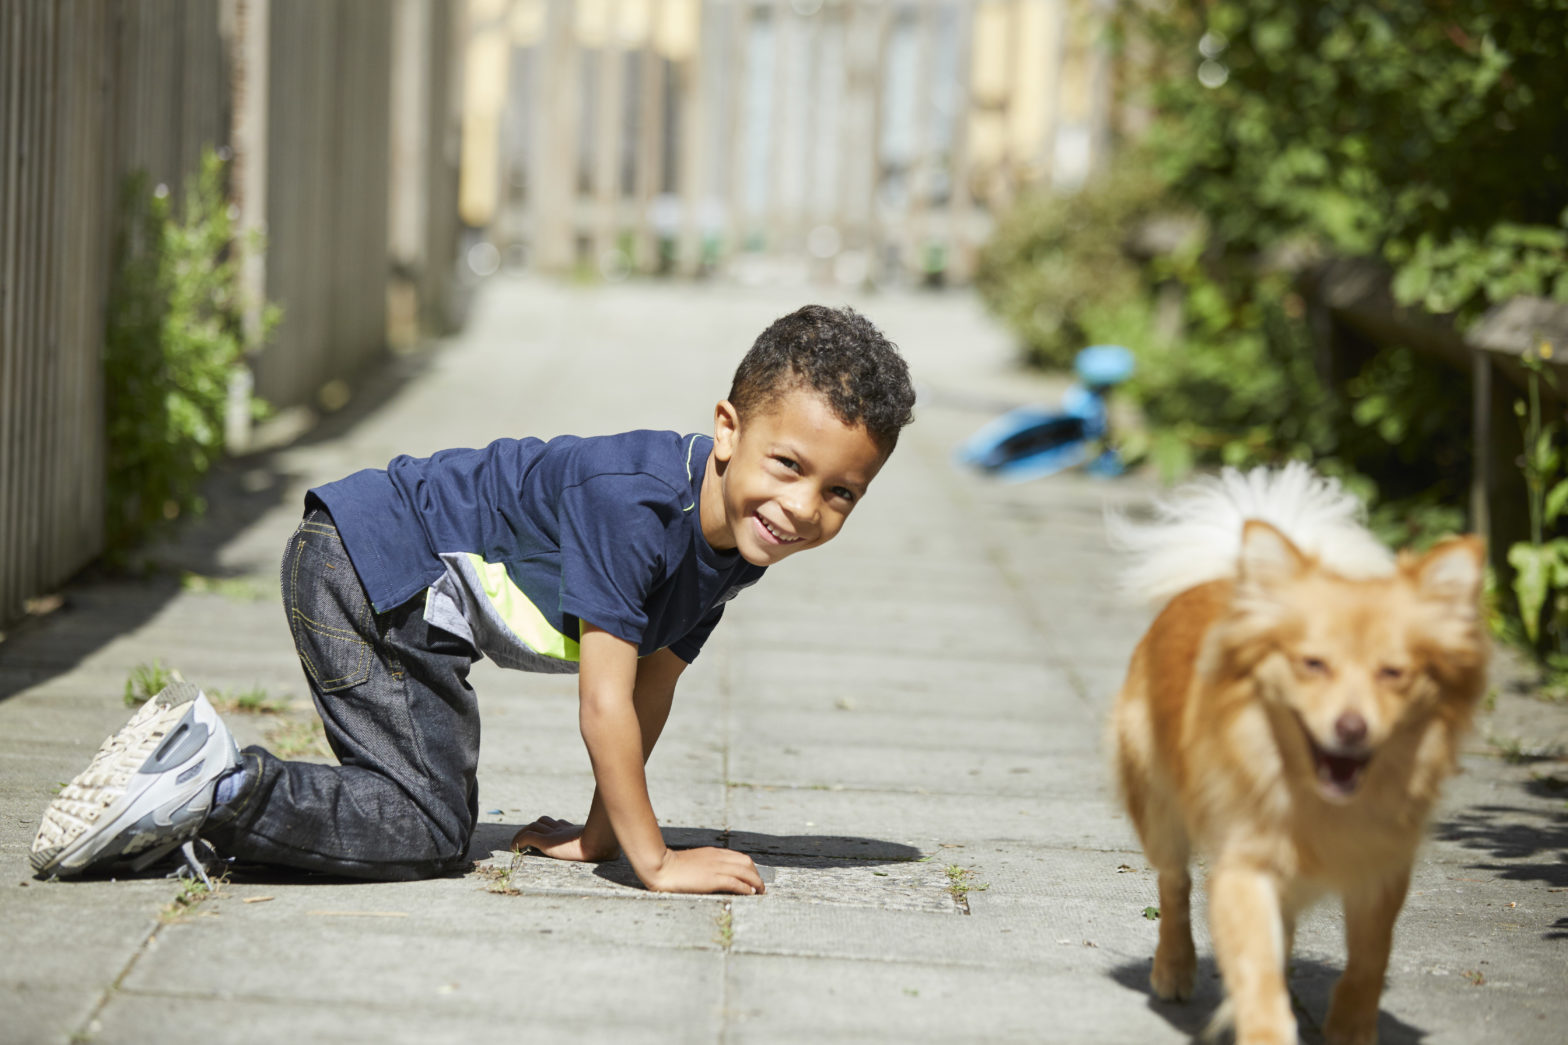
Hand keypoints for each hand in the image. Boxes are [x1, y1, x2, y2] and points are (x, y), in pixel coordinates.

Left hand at [512, 816, 617, 862]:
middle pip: (544, 821)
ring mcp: (554, 834)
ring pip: (533, 827)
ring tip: (517, 844)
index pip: (558, 824)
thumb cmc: (606, 848)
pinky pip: (527, 838)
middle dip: (536, 827)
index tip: (547, 832)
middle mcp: (562, 830)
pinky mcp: (546, 841)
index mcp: (573, 831)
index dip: (551, 826)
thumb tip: (621, 851)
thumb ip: (608, 846)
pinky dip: (518, 841)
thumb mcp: (607, 847)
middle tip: (528, 837)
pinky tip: (513, 848)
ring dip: (524, 834)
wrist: (600, 845)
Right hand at [640, 846, 765, 895]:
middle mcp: (719, 858)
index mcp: (714, 853)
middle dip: (757, 875)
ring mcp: (716, 868)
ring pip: (745, 872)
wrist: (662, 866)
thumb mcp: (695, 862)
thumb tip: (716, 876)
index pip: (740, 857)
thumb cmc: (674, 867)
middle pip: (747, 863)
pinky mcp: (713, 879)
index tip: (754, 878)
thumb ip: (707, 865)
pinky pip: (736, 882)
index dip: (751, 868)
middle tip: (760, 887)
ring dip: (756, 883)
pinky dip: (746, 888)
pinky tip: (750, 894)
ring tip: (760, 892)